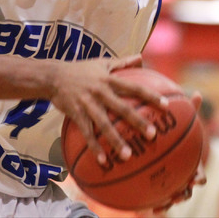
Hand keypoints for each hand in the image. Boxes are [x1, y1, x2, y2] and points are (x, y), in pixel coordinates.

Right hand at [53, 55, 167, 166]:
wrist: (52, 76)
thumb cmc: (79, 69)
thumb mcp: (100, 63)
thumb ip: (121, 62)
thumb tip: (141, 57)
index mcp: (108, 80)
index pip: (133, 87)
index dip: (150, 96)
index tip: (166, 106)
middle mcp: (99, 92)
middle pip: (121, 107)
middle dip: (137, 121)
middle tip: (153, 134)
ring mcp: (87, 104)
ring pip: (103, 124)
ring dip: (115, 140)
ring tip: (128, 156)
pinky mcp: (76, 114)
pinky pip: (86, 132)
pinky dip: (94, 147)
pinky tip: (102, 161)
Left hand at [151, 91, 204, 212]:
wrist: (151, 145)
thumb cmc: (167, 130)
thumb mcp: (174, 120)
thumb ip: (184, 110)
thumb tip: (196, 92)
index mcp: (187, 163)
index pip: (198, 172)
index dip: (198, 177)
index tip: (196, 178)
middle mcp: (179, 176)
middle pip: (185, 189)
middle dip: (183, 194)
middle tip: (177, 196)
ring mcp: (166, 184)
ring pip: (169, 198)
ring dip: (166, 204)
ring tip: (159, 207)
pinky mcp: (152, 190)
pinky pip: (151, 201)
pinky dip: (147, 206)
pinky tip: (140, 209)